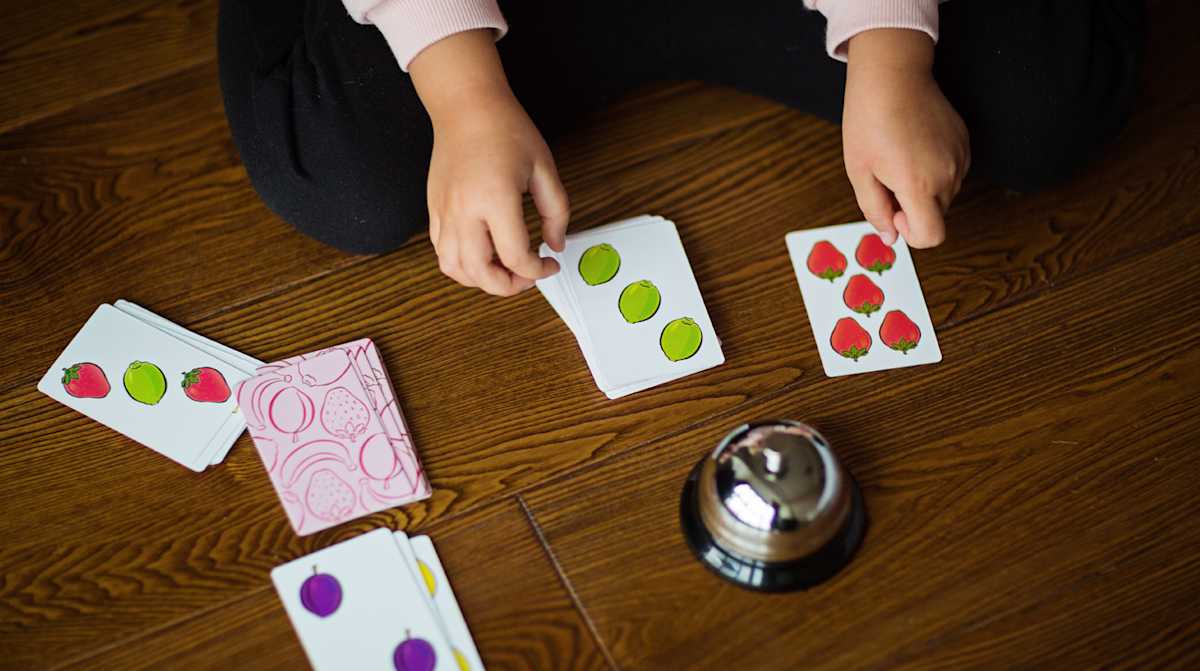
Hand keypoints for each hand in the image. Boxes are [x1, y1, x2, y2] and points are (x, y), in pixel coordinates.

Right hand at [411, 31, 569, 295]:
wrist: (466, 106)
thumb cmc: (505, 130)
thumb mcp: (544, 168)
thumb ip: (556, 211)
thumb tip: (555, 245)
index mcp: (495, 199)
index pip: (515, 257)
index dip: (537, 270)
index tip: (550, 263)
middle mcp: (464, 211)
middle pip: (481, 273)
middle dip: (509, 286)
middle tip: (528, 277)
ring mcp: (444, 212)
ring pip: (455, 269)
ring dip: (481, 281)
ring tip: (504, 271)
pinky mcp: (433, 210)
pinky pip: (441, 253)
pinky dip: (461, 266)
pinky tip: (482, 257)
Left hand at [842, 29, 969, 247]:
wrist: (892, 75)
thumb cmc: (869, 120)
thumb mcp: (859, 171)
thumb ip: (875, 210)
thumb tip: (890, 237)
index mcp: (919, 184)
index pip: (932, 236)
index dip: (911, 234)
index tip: (894, 212)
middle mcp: (948, 174)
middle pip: (937, 216)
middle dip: (913, 209)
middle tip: (888, 179)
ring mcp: (960, 157)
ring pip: (945, 195)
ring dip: (923, 189)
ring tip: (900, 158)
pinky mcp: (965, 143)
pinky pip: (953, 173)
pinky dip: (935, 171)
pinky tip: (914, 147)